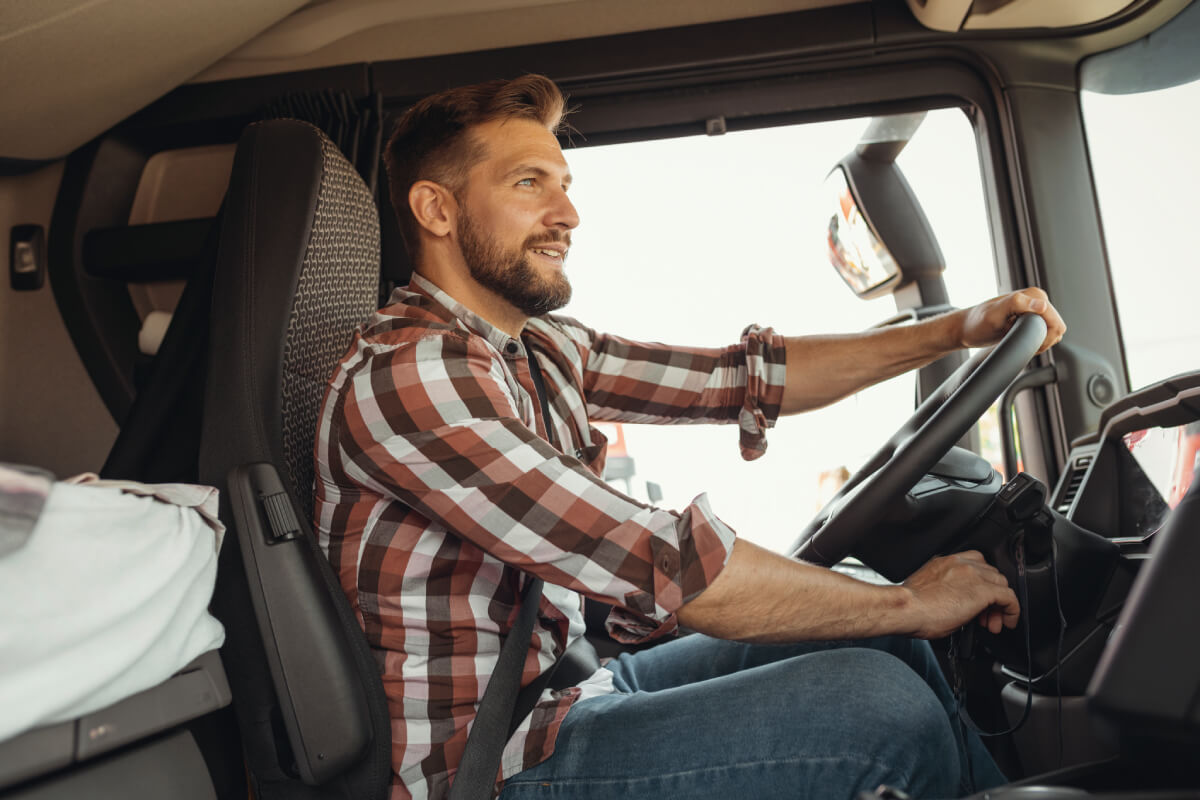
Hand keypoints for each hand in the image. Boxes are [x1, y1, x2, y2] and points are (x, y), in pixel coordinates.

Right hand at [899, 550, 1019, 638]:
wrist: (906, 608)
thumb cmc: (909, 605)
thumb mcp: (928, 589)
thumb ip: (946, 589)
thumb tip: (954, 603)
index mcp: (945, 562)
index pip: (975, 565)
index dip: (981, 583)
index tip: (978, 600)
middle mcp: (961, 563)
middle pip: (991, 574)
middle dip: (992, 596)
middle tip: (986, 616)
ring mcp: (973, 575)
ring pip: (1002, 584)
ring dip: (1000, 604)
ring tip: (993, 622)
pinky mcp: (982, 590)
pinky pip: (1009, 597)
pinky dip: (1012, 610)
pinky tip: (1008, 621)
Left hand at [959, 288, 1065, 354]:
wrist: (967, 329)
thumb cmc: (977, 323)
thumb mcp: (995, 315)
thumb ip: (1017, 305)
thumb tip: (1042, 305)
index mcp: (1034, 295)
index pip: (1056, 322)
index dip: (1044, 338)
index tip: (1025, 341)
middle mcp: (1038, 300)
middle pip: (1056, 329)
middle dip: (1042, 341)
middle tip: (1019, 342)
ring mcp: (1036, 309)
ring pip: (1053, 334)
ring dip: (1039, 343)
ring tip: (1018, 340)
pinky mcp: (1033, 319)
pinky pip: (1046, 335)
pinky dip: (1036, 343)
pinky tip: (1020, 341)